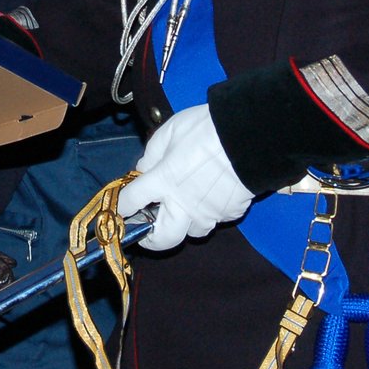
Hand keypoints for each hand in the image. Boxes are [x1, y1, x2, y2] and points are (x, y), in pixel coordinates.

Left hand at [116, 104, 252, 250]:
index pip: (131, 203)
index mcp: (163, 181)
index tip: (120, 207)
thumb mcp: (170, 132)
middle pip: (162, 240)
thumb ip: (152, 153)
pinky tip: (211, 195)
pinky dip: (210, 212)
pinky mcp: (231, 213)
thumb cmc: (206, 128)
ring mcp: (209, 212)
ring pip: (192, 232)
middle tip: (148, 226)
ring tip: (185, 206)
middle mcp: (183, 204)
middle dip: (150, 238)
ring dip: (184, 223)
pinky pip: (216, 220)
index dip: (121, 206)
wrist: (249, 134)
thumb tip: (143, 170)